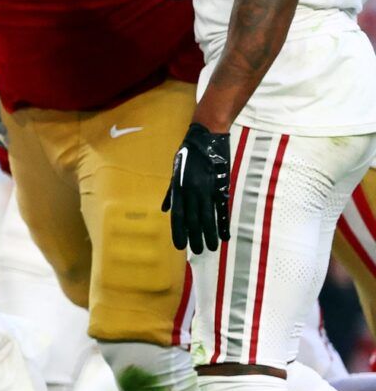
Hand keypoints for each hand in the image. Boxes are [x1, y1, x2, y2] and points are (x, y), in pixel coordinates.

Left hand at [163, 122, 229, 253]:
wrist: (206, 138)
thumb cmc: (189, 155)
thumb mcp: (175, 173)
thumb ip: (171, 192)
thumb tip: (165, 209)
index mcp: (179, 189)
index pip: (177, 215)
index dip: (178, 231)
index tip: (179, 246)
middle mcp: (191, 191)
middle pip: (192, 219)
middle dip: (194, 237)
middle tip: (197, 252)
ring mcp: (207, 189)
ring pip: (206, 217)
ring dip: (209, 234)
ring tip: (211, 248)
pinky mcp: (221, 186)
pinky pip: (221, 208)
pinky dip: (223, 222)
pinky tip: (225, 235)